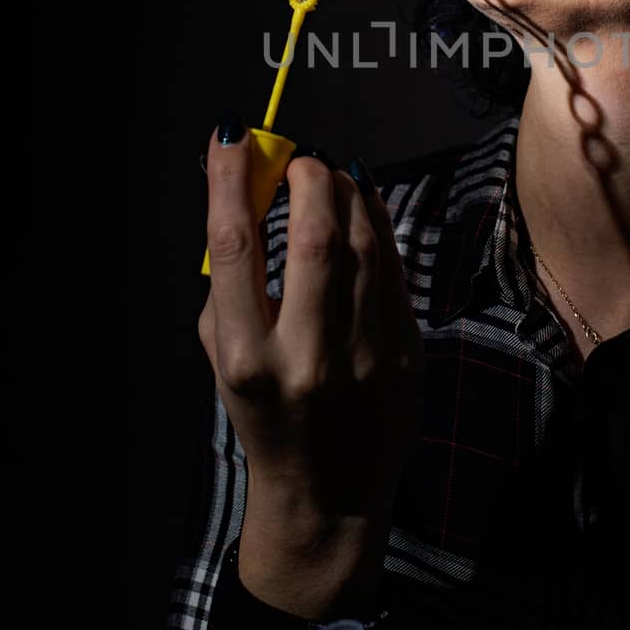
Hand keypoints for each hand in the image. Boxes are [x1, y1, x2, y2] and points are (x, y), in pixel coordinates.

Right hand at [198, 122, 424, 538]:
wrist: (326, 494)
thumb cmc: (263, 412)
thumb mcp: (223, 353)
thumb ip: (228, 274)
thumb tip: (241, 183)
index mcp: (246, 359)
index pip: (235, 245)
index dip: (232, 179)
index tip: (232, 135)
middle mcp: (306, 359)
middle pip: (315, 236)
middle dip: (307, 178)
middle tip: (300, 160)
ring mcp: (364, 359)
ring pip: (365, 245)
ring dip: (347, 193)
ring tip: (330, 176)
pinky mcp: (406, 357)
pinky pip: (395, 270)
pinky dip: (379, 225)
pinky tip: (364, 205)